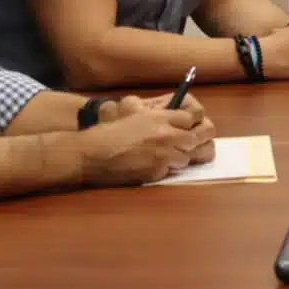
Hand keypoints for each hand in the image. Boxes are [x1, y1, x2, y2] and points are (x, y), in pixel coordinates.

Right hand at [78, 107, 212, 185]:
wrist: (92, 153)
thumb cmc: (109, 133)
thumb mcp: (136, 117)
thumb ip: (159, 119)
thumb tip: (175, 125)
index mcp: (160, 117)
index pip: (191, 117)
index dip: (189, 123)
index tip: (186, 127)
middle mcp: (166, 134)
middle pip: (195, 137)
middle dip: (190, 141)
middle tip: (183, 144)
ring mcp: (163, 154)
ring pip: (185, 157)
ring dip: (177, 158)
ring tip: (161, 156)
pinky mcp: (156, 172)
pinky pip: (169, 171)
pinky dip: (162, 170)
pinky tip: (148, 166)